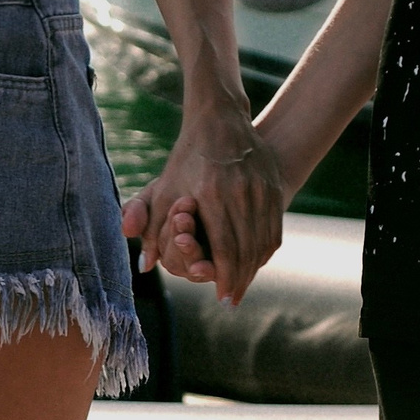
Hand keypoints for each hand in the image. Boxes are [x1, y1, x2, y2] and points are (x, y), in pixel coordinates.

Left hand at [120, 103, 283, 304]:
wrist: (221, 120)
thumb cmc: (187, 156)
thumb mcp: (164, 188)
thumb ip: (152, 227)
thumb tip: (146, 265)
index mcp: (212, 194)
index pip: (224, 248)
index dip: (223, 277)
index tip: (221, 298)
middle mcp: (240, 192)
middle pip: (245, 250)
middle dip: (239, 279)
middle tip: (232, 300)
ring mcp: (261, 189)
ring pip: (262, 241)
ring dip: (253, 268)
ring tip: (243, 286)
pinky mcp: (273, 186)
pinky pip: (274, 228)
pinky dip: (265, 250)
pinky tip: (256, 262)